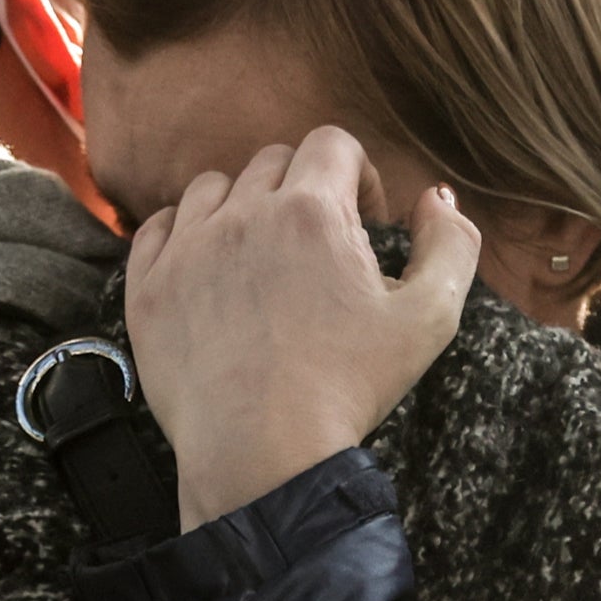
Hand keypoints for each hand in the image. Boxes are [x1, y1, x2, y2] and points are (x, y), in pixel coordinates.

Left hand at [126, 126, 480, 531]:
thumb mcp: (431, 319)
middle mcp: (242, 214)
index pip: (332, 144)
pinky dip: (184, 237)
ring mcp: (186, 249)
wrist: (263, 457)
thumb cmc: (349, 389)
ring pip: (213, 188)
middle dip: (302, 192)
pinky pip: (158, 228)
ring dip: (242, 208)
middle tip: (316, 252)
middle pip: (273, 162)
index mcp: (312, 212)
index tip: (362, 221)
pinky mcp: (148, 287)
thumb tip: (435, 197)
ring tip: (261, 262)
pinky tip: (210, 274)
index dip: (356, 174)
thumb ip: (451, 245)